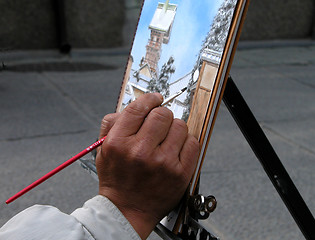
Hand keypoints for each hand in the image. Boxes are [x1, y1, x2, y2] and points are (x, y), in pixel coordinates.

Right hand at [96, 93, 198, 238]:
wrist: (127, 210)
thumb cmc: (117, 179)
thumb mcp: (103, 149)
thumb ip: (112, 123)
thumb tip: (137, 105)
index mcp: (119, 143)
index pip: (139, 108)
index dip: (150, 99)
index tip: (156, 99)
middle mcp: (140, 152)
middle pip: (163, 114)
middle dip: (162, 115)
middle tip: (159, 124)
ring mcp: (163, 163)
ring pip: (180, 126)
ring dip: (174, 129)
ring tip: (166, 140)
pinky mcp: (180, 173)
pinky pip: (192, 143)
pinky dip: (186, 142)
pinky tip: (175, 150)